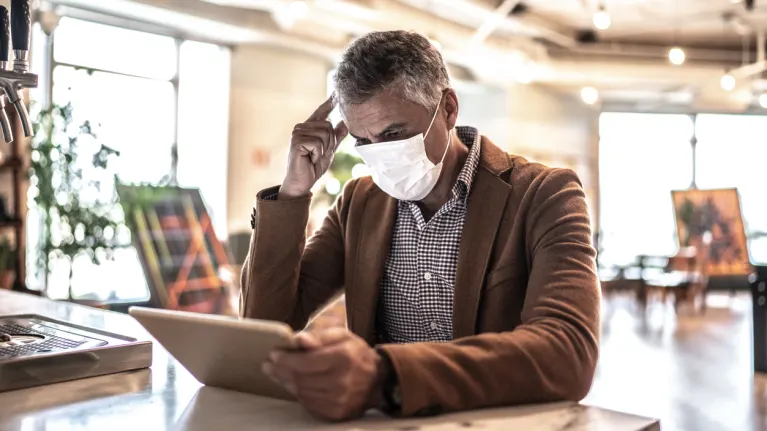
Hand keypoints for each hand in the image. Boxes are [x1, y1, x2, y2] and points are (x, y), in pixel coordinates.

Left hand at [262, 327, 382, 420]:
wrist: (377, 381)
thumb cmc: (356, 354)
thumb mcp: (343, 336)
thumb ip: (320, 336)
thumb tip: (298, 339)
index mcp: (343, 358)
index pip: (306, 362)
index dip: (286, 358)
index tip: (273, 353)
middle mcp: (341, 382)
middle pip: (300, 378)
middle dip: (280, 370)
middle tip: (268, 364)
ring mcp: (338, 400)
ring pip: (301, 392)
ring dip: (286, 382)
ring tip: (277, 373)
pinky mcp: (335, 413)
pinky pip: (308, 404)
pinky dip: (298, 393)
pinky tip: (293, 385)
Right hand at [280, 97, 348, 198]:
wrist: (301, 182)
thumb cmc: (313, 167)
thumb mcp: (329, 150)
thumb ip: (336, 137)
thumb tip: (345, 123)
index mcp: (309, 128)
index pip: (320, 112)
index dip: (329, 103)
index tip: (336, 93)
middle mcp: (302, 127)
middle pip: (328, 126)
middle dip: (329, 143)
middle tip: (319, 154)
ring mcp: (297, 133)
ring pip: (325, 133)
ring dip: (324, 149)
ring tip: (313, 157)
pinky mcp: (296, 141)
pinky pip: (318, 143)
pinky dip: (318, 154)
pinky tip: (309, 159)